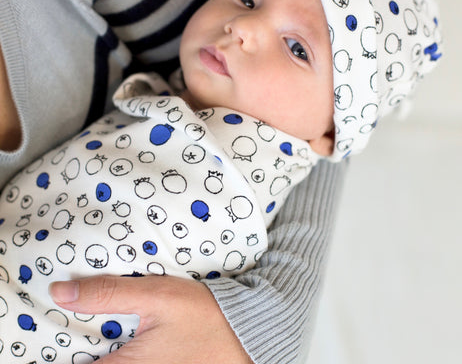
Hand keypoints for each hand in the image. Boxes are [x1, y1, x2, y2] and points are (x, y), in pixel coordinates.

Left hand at [49, 275, 253, 363]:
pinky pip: (126, 363)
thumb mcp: (155, 296)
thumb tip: (59, 292)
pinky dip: (117, 351)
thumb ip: (107, 294)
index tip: (53, 332)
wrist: (247, 334)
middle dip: (81, 348)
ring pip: (110, 363)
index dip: (58, 352)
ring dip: (99, 351)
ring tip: (98, 326)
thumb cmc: (203, 315)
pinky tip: (121, 333)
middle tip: (77, 322)